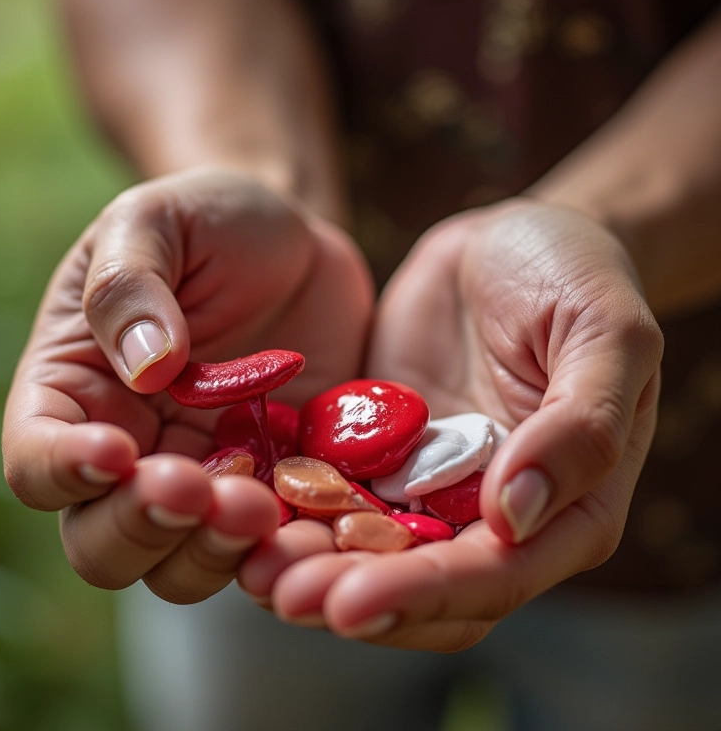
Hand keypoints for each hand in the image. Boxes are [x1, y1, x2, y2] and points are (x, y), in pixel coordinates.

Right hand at [2, 168, 372, 603]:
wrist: (293, 242)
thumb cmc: (209, 221)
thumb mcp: (156, 222)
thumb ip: (130, 284)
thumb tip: (145, 366)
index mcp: (78, 390)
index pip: (38, 459)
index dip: (64, 470)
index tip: (115, 450)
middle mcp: (134, 448)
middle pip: (104, 541)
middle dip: (144, 528)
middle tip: (198, 491)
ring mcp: (207, 473)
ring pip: (183, 563)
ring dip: (213, 553)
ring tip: (258, 509)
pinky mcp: (275, 479)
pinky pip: (271, 541)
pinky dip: (286, 546)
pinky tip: (317, 520)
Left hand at [238, 200, 662, 650]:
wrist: (508, 241)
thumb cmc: (575, 277)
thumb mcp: (605, 333)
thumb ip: (580, 426)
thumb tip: (516, 516)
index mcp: (565, 506)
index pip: (493, 576)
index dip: (424, 595)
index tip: (349, 605)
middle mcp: (492, 512)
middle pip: (419, 580)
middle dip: (350, 592)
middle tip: (279, 592)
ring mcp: (428, 482)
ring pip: (366, 546)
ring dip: (310, 562)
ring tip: (247, 566)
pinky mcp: (378, 448)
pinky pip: (331, 486)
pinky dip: (291, 503)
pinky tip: (242, 503)